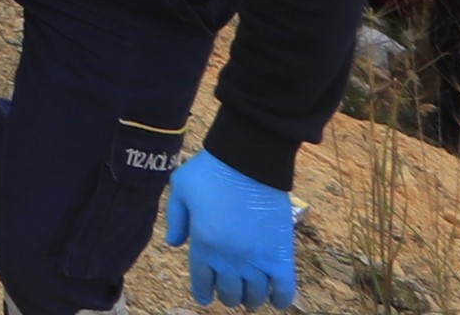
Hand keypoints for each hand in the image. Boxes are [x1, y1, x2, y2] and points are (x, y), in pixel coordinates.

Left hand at [161, 150, 297, 307]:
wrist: (248, 159)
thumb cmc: (211, 171)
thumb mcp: (180, 188)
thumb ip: (175, 218)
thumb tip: (174, 244)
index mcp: (203, 245)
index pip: (201, 282)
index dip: (203, 293)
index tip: (205, 297)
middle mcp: (229, 258)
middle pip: (229, 293)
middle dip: (227, 295)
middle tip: (229, 291)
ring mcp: (256, 259)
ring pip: (254, 295)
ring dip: (251, 298)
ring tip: (250, 294)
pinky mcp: (281, 254)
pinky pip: (284, 289)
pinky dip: (280, 299)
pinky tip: (276, 300)